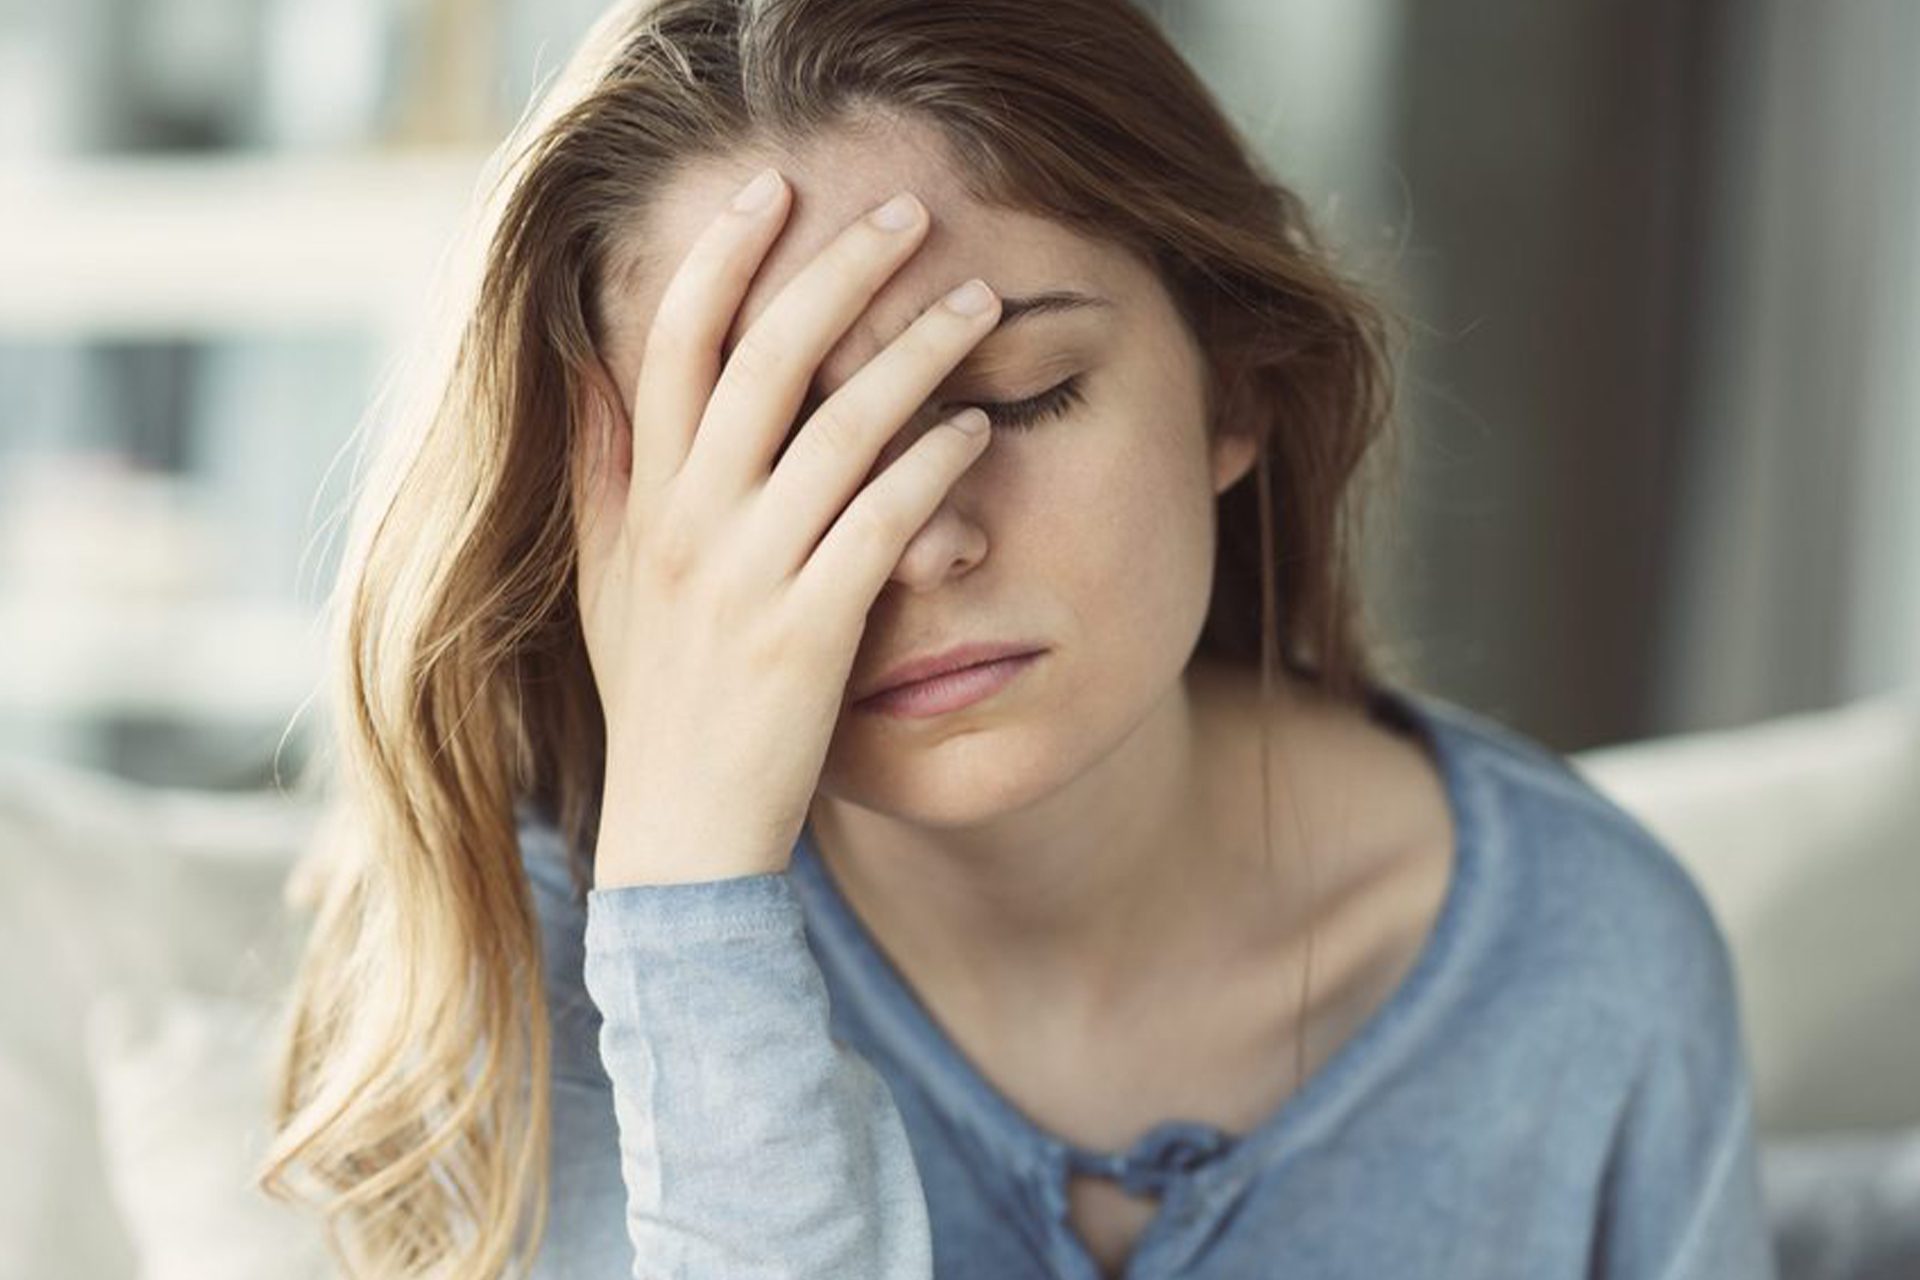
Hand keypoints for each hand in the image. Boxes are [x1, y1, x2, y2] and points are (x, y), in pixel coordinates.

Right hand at [573, 170, 1001, 887]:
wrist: (681, 838)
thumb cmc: (656, 704)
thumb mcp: (608, 585)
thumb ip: (603, 475)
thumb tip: (596, 370)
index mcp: (643, 502)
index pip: (673, 347)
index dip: (721, 258)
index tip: (774, 190)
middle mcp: (691, 526)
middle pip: (765, 361)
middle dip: (840, 272)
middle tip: (910, 213)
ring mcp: (750, 579)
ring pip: (839, 431)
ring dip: (916, 353)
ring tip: (976, 301)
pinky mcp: (811, 634)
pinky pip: (882, 523)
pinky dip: (933, 465)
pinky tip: (977, 427)